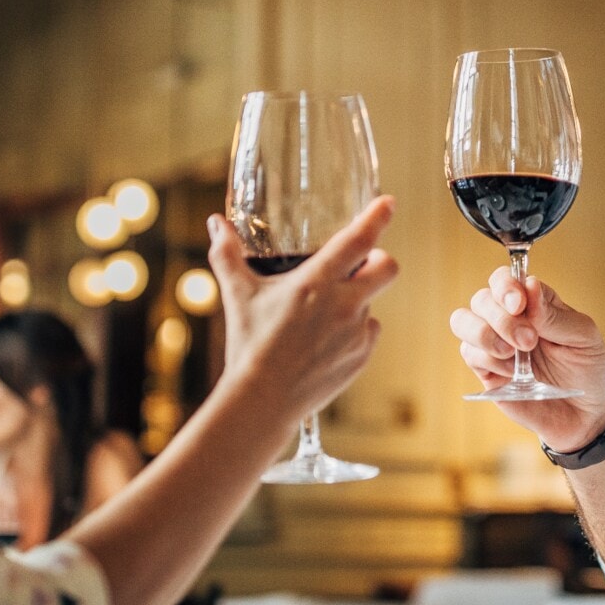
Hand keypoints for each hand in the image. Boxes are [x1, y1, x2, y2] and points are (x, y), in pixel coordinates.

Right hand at [207, 196, 397, 437]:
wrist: (263, 401)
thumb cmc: (249, 345)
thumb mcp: (238, 295)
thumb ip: (228, 254)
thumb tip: (216, 224)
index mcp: (317, 282)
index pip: (360, 239)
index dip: (378, 216)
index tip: (388, 203)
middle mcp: (345, 305)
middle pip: (388, 268)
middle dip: (380, 259)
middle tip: (363, 262)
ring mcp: (357, 333)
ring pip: (373, 303)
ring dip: (358, 300)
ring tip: (323, 315)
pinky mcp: (361, 357)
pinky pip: (368, 333)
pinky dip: (354, 331)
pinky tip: (326, 340)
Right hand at [449, 269, 604, 450]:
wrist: (587, 415)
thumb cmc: (588, 370)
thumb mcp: (582, 337)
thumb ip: (553, 314)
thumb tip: (528, 285)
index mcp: (534, 303)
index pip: (505, 279)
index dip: (505, 286)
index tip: (519, 303)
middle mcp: (510, 319)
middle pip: (482, 298)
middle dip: (501, 317)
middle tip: (529, 340)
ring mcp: (495, 344)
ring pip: (463, 321)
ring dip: (485, 334)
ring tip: (514, 353)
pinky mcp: (487, 371)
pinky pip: (469, 353)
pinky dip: (488, 359)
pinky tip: (512, 371)